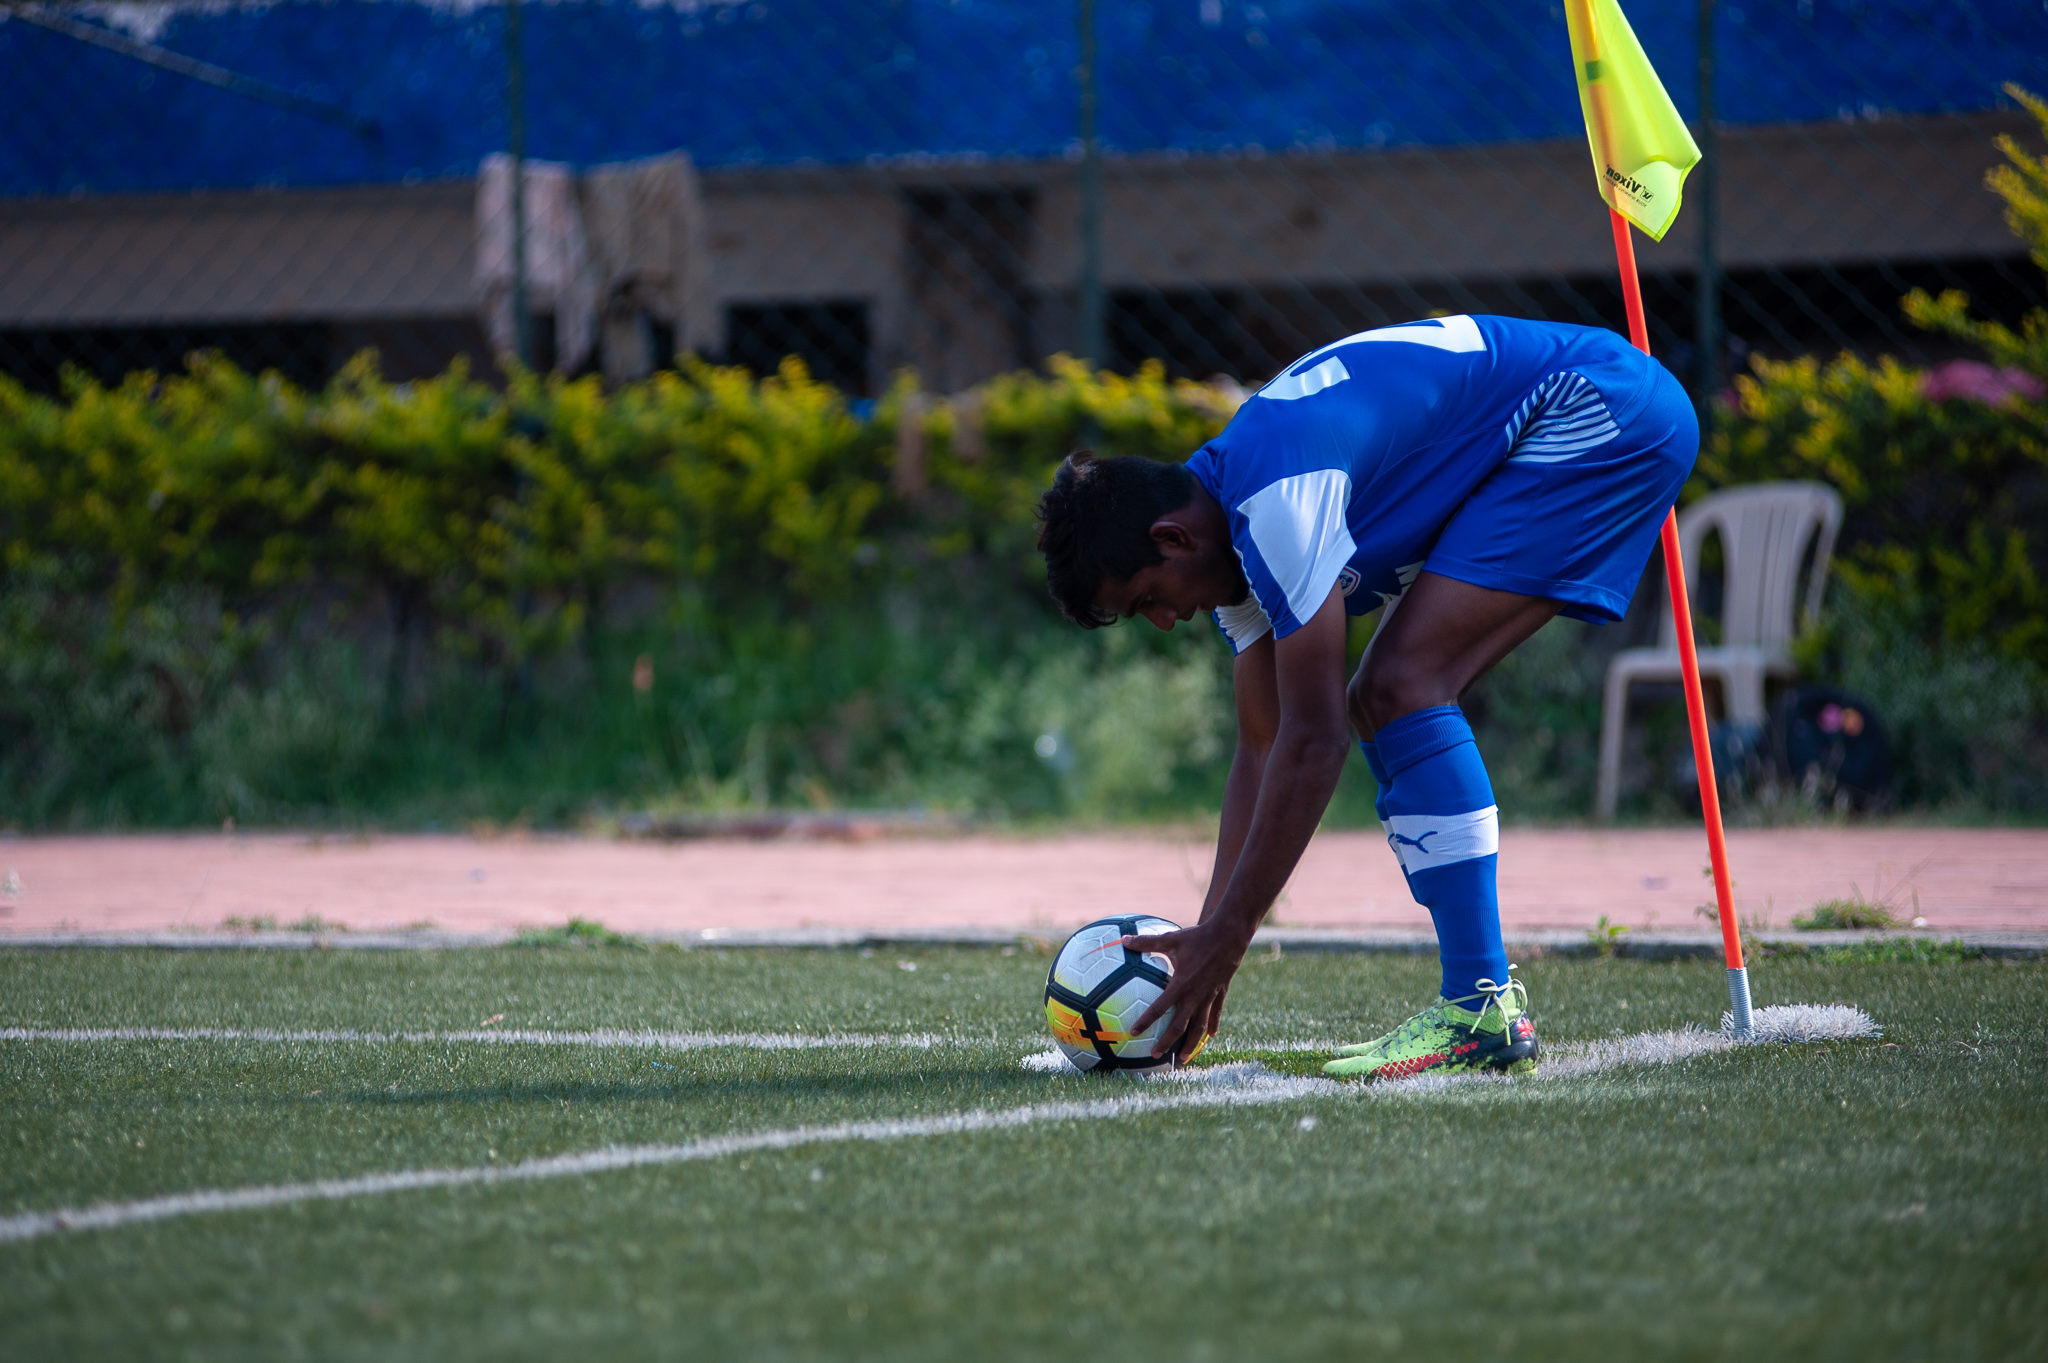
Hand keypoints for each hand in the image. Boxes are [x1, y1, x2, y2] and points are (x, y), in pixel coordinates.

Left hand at [1126, 921, 1251, 1064]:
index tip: (1133, 1032)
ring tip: (1183, 1056)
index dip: (1145, 1021)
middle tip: (1154, 1055)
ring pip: (1199, 1026)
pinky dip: (1213, 1025)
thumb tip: (1123, 939)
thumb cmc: (1198, 937)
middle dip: (1166, 1042)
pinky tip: (1211, 1036)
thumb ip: (1147, 942)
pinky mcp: (1221, 993)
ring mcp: (1209, 996)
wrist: (1229, 936)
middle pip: (1179, 1025)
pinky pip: (1216, 1013)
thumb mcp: (1171, 939)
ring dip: (1191, 1043)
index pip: (1159, 1008)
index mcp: (1181, 984)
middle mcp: (1195, 995)